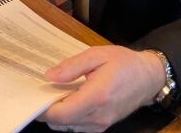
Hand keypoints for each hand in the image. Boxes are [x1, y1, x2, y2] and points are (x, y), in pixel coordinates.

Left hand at [40, 46, 165, 131]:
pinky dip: (68, 117)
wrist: (148, 77)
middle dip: (47, 110)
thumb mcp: (97, 55)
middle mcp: (98, 116)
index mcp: (96, 96)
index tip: (32, 97)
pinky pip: (78, 127)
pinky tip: (68, 101)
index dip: (42, 109)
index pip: (61, 113)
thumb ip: (72, 66)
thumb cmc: (124, 63)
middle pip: (61, 123)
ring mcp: (101, 124)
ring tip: (53, 95)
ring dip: (58, 115)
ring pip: (68, 127)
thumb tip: (49, 77)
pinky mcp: (103, 126)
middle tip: (39, 92)